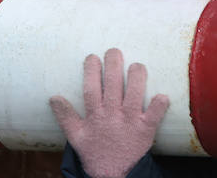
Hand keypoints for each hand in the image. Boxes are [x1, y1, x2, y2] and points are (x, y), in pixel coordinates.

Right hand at [49, 48, 169, 177]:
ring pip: (134, 96)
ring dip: (136, 79)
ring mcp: (130, 123)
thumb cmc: (95, 151)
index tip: (92, 56)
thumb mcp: (76, 137)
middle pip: (113, 87)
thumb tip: (53, 97)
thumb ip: (66, 116)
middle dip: (113, 67)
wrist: (112, 175)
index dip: (91, 72)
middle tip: (114, 51)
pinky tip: (162, 95)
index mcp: (95, 117)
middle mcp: (112, 117)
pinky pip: (154, 116)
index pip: (91, 90)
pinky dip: (158, 106)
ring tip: (137, 65)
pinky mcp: (146, 130)